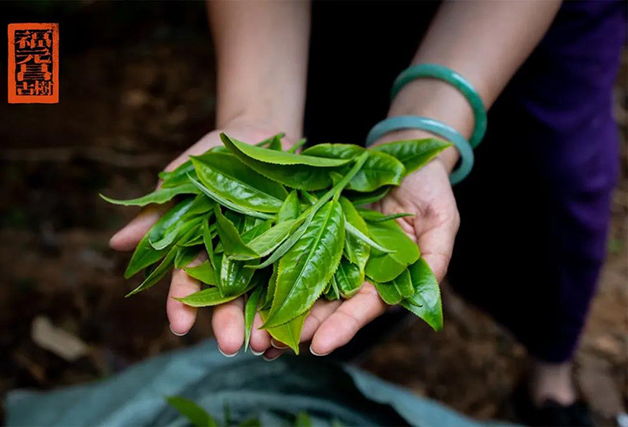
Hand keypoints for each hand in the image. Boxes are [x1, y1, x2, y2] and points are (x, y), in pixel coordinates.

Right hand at [109, 118, 291, 355]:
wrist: (260, 135)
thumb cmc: (213, 158)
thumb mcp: (184, 178)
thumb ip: (157, 211)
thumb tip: (117, 243)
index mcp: (201, 248)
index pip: (187, 283)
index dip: (181, 305)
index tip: (179, 327)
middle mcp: (232, 259)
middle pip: (227, 297)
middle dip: (226, 322)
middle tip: (229, 345)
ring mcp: (264, 253)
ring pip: (262, 293)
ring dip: (262, 320)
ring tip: (266, 343)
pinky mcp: (295, 244)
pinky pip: (297, 273)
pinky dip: (297, 296)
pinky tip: (300, 318)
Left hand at [260, 140, 459, 359]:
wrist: (402, 150)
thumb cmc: (428, 186)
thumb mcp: (441, 219)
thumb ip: (436, 257)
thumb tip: (428, 296)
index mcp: (384, 276)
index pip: (363, 307)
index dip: (343, 326)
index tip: (320, 345)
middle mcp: (353, 269)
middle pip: (324, 304)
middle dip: (299, 326)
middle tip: (270, 346)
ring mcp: (329, 247)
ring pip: (300, 282)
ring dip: (277, 306)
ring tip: (254, 331)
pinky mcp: (310, 225)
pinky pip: (287, 247)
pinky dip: (268, 269)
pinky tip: (247, 287)